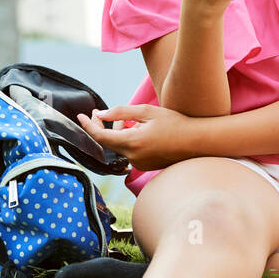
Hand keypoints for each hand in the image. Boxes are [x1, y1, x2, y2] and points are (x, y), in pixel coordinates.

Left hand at [75, 104, 195, 171]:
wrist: (197, 142)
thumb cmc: (175, 123)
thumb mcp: (147, 111)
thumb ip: (121, 112)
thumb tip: (101, 114)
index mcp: (132, 141)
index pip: (100, 135)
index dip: (88, 125)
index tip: (81, 115)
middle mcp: (133, 156)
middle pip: (108, 141)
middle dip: (103, 126)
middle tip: (101, 113)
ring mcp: (139, 163)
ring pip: (119, 146)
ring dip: (118, 132)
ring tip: (126, 119)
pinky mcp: (145, 166)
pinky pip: (130, 152)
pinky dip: (128, 140)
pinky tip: (138, 130)